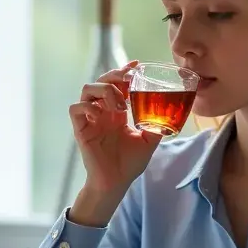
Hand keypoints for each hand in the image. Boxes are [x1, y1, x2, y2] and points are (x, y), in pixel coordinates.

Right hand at [69, 64, 161, 199]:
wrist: (116, 182)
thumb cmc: (129, 164)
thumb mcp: (149, 141)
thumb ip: (157, 125)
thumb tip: (172, 113)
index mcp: (117, 111)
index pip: (117, 83)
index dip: (123, 71)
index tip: (136, 65)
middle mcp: (102, 111)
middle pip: (102, 80)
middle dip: (114, 75)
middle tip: (128, 80)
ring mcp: (91, 119)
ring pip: (88, 89)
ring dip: (105, 91)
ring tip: (120, 105)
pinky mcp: (81, 129)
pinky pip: (76, 108)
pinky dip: (88, 106)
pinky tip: (101, 115)